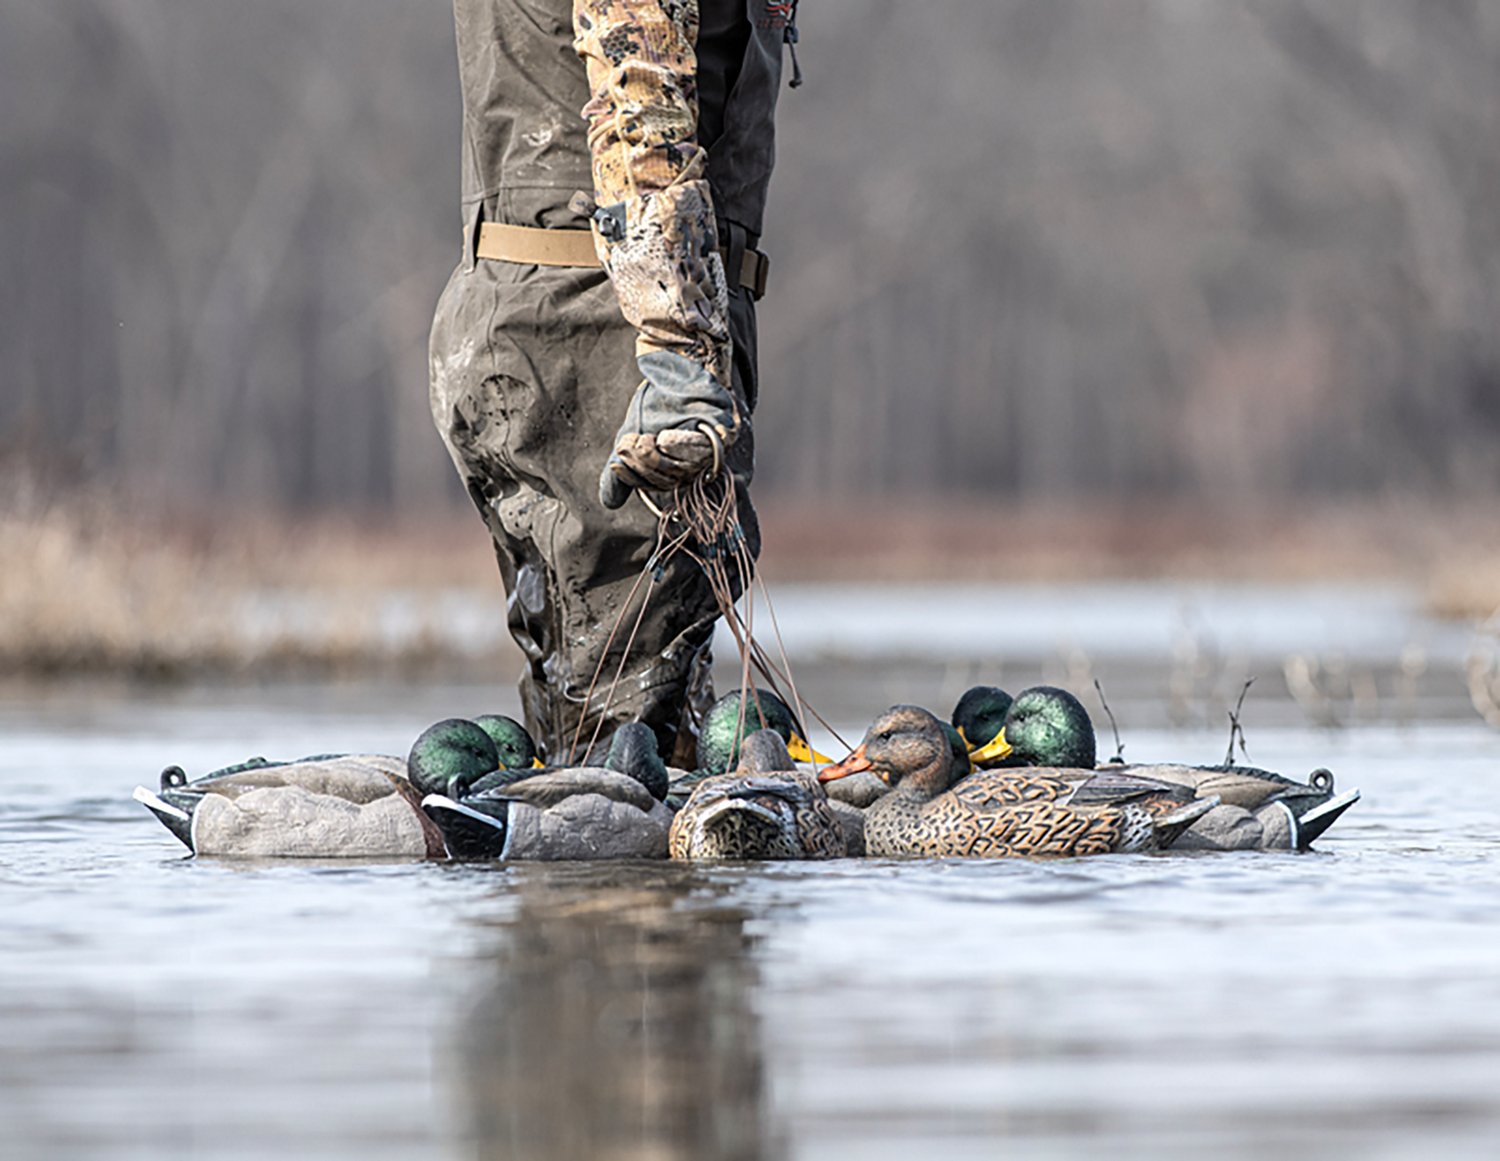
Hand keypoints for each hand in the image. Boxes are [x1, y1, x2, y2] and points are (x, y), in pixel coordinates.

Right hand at [598, 351, 738, 509]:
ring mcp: (713, 449)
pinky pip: (704, 450)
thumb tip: (609, 503)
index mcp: (676, 470)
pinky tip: (665, 438)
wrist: (672, 369)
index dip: (634, 479)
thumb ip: (621, 470)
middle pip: (669, 480)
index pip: (656, 487)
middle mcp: (697, 464)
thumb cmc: (656, 405)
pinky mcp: (724, 432)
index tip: (617, 463)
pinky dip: (682, 447)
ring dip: (656, 456)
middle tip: (628, 443)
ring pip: (683, 469)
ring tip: (641, 438)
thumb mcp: (630, 439)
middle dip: (643, 464)